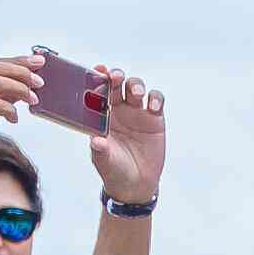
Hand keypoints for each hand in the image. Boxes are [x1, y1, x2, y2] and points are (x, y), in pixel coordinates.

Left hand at [87, 68, 167, 205]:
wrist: (136, 184)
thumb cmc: (115, 170)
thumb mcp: (104, 161)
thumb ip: (100, 150)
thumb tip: (96, 141)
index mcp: (101, 115)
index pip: (98, 91)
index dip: (98, 78)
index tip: (98, 70)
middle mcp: (118, 110)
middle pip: (118, 84)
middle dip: (116, 77)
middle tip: (115, 77)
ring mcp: (137, 113)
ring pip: (136, 88)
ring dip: (135, 86)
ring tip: (136, 94)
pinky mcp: (155, 119)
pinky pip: (156, 101)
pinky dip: (155, 98)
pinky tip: (153, 105)